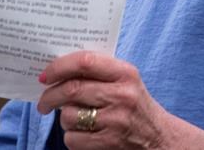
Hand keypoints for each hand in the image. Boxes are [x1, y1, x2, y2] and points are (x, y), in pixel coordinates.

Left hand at [36, 51, 172, 149]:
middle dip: (50, 96)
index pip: (85, 61)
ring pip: (69, 116)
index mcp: (125, 73)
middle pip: (72, 90)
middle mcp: (122, 95)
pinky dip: (71, 137)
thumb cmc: (135, 106)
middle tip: (43, 102)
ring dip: (63, 118)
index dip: (59, 66)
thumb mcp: (126, 82)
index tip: (45, 75)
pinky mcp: (110, 143)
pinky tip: (82, 134)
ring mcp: (116, 120)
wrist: (160, 140)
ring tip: (72, 118)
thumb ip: (99, 71)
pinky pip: (73, 139)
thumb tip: (57, 70)